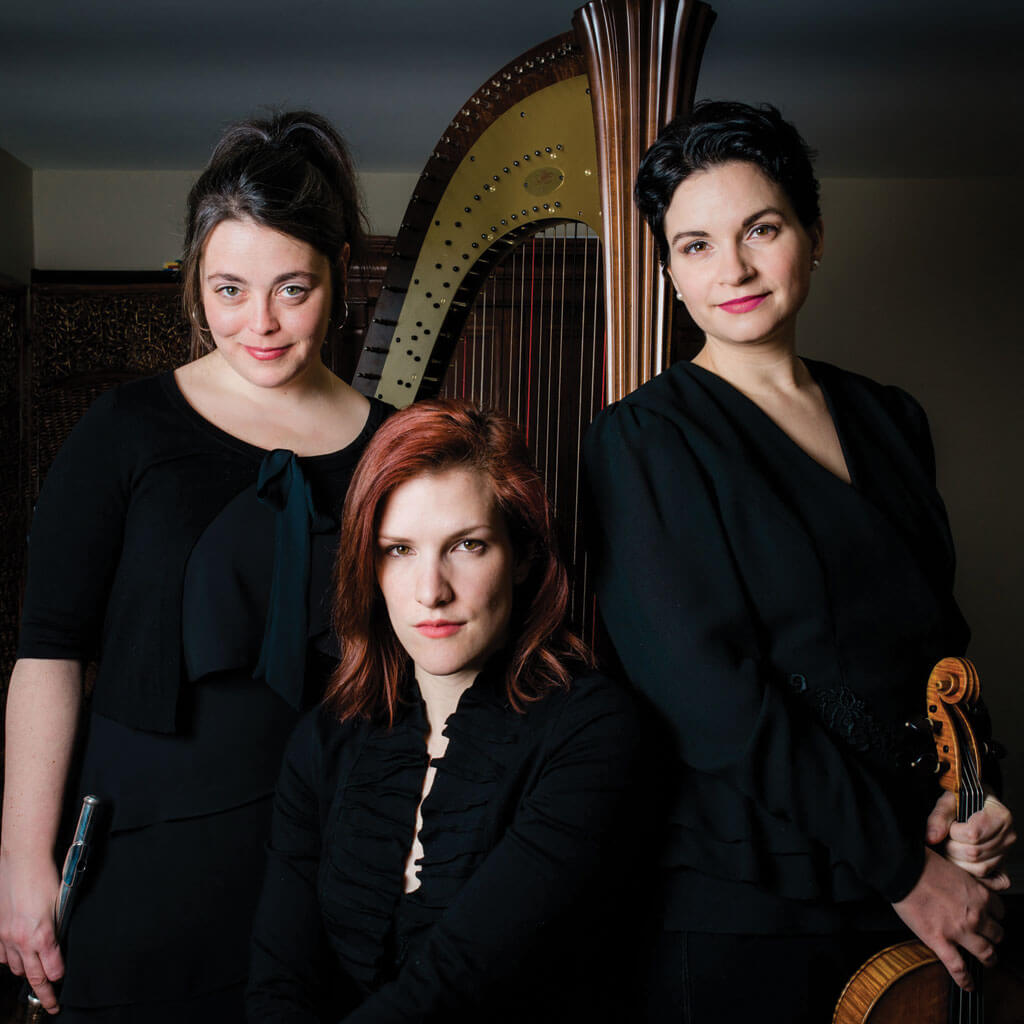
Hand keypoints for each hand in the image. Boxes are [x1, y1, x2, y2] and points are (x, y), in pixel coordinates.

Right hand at [0, 855, 62, 1013]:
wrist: (23, 861)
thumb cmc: (46, 878)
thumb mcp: (62, 904)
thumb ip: (59, 928)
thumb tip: (60, 944)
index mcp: (42, 934)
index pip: (52, 970)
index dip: (59, 981)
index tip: (63, 988)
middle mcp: (22, 940)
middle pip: (33, 976)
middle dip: (45, 993)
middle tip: (52, 1004)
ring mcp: (6, 936)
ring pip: (15, 968)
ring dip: (26, 975)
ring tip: (36, 981)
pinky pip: (1, 956)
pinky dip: (9, 961)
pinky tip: (16, 960)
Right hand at [892, 847, 1003, 989]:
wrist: (903, 867)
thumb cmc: (923, 863)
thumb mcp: (954, 868)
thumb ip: (966, 883)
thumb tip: (964, 889)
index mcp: (979, 895)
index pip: (999, 911)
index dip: (994, 915)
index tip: (989, 916)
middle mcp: (975, 915)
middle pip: (997, 934)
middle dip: (994, 936)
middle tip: (988, 937)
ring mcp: (958, 930)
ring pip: (986, 953)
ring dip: (989, 958)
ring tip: (986, 960)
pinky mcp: (939, 940)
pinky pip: (958, 967)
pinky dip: (965, 979)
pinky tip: (968, 985)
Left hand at [925, 791, 1015, 889]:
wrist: (974, 803)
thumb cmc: (964, 799)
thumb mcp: (949, 800)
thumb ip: (939, 817)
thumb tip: (931, 838)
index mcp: (1000, 816)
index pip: (973, 835)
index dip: (954, 832)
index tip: (950, 826)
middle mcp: (1008, 836)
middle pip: (974, 853)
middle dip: (951, 848)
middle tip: (945, 839)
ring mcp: (1006, 853)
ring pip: (979, 869)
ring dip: (957, 862)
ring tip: (951, 848)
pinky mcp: (1003, 866)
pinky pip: (992, 881)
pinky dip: (973, 876)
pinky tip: (962, 865)